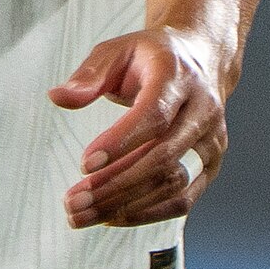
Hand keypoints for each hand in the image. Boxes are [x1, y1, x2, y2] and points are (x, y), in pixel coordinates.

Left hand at [52, 27, 227, 228]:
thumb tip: (58, 97)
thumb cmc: (151, 58)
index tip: (84, 164)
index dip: (120, 143)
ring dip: (126, 204)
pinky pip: (184, 199)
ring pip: (173, 183)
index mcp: (177, 76)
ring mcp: (211, 139)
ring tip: (83, 214)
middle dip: (115, 183)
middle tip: (74, 201)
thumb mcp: (117, 51)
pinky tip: (113, 217)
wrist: (201, 58)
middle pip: (163, 156)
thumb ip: (89, 74)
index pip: (153, 115)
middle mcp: (201, 109)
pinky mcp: (210, 164)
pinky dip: (149, 213)